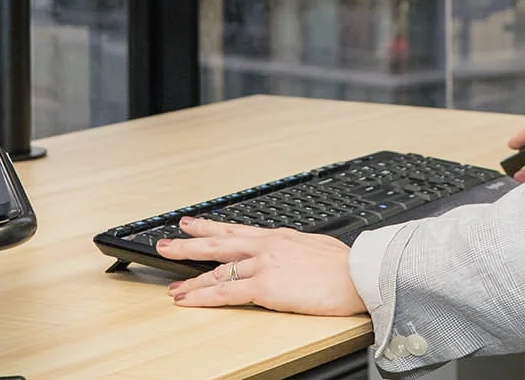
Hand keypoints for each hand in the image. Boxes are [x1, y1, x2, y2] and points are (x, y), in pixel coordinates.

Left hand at [161, 217, 365, 315]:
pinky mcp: (264, 286)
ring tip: (173, 286)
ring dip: (191, 280)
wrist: (359, 274)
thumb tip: (291, 256)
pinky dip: (202, 296)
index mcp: (278, 236)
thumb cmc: (345, 266)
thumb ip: (295, 250)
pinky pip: (224, 292)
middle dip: (188, 244)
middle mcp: (266, 246)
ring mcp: (263, 264)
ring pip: (216, 270)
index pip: (236, 231)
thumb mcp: (315, 247)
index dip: (210, 229)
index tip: (193, 225)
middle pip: (217, 243)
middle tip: (166, 244)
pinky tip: (188, 299)